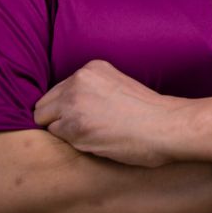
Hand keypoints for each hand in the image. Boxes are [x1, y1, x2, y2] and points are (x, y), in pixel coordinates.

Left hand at [33, 60, 184, 167]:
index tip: (80, 118)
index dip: (66, 108)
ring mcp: (74, 102)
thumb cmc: (149, 113)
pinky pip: (58, 137)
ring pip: (48, 121)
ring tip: (92, 137)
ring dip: (64, 133)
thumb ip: (93, 89)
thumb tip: (70, 106)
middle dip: (56, 119)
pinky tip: (96, 143)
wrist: (166, 126)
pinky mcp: (74, 127)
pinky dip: (73, 144)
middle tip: (80, 132)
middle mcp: (78, 80)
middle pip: (45, 104)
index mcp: (91, 68)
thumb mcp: (117, 84)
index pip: (59, 90)